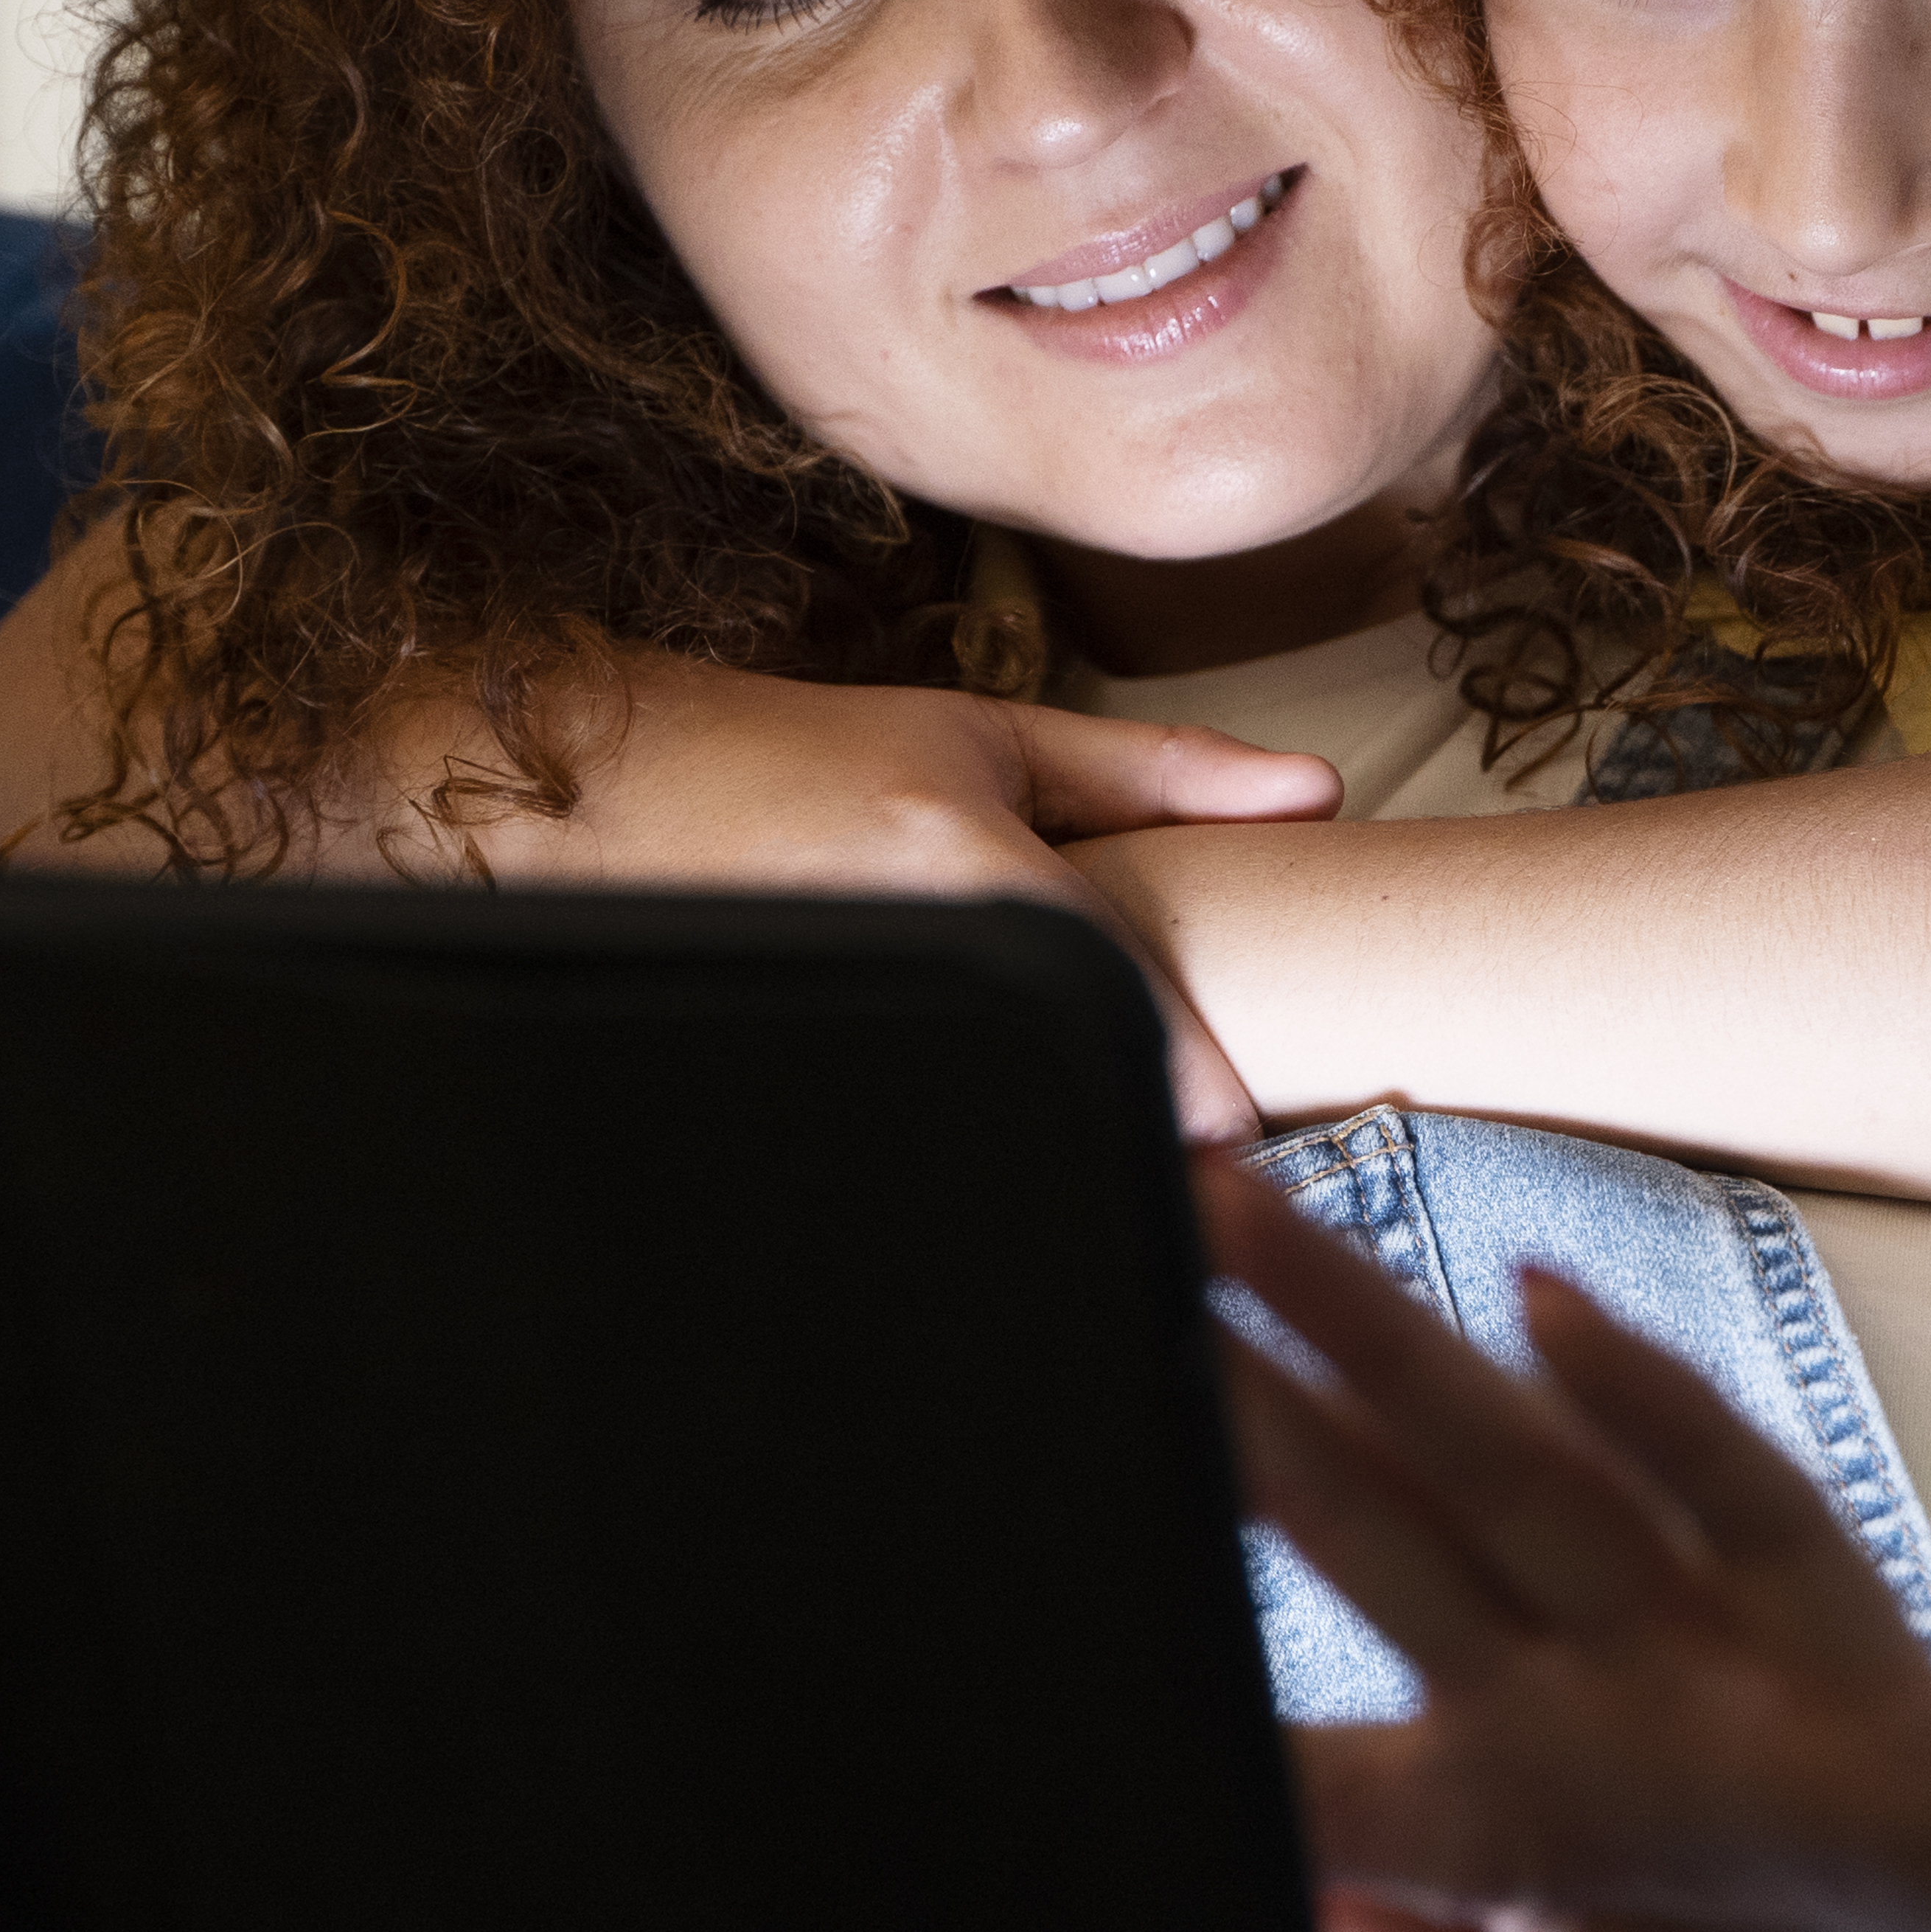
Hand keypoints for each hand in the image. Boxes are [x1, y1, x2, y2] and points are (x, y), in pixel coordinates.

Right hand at [342, 656, 1337, 1139]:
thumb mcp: (992, 738)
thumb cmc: (811, 756)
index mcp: (965, 860)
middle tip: (1187, 1193)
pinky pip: (884, 1143)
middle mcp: (900, 949)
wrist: (607, 786)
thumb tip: (1323, 794)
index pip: (1125, 1015)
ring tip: (1074, 1185)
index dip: (1200, 1108)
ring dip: (1030, 1164)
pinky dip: (935, 1158)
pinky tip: (960, 1168)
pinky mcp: (774, 1078)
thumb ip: (1161, 771)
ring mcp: (830, 1027)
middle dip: (1124, 1154)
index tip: (1243, 1149)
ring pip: (968, 1138)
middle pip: (1052, 1101)